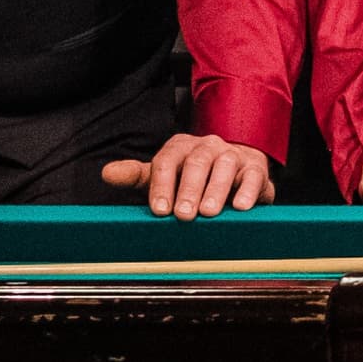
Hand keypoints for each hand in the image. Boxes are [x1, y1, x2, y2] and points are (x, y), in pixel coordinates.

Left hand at [103, 133, 273, 218]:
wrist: (236, 166)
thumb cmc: (192, 176)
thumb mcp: (163, 175)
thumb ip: (137, 176)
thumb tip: (107, 174)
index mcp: (180, 147)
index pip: (167, 161)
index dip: (162, 185)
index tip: (159, 210)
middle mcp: (207, 147)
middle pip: (197, 162)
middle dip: (189, 189)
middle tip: (183, 215)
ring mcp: (232, 156)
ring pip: (225, 166)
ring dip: (216, 190)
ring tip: (209, 213)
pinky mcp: (255, 169)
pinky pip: (253, 176)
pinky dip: (248, 191)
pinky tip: (240, 207)